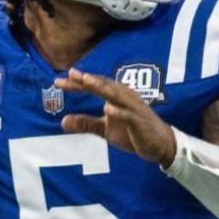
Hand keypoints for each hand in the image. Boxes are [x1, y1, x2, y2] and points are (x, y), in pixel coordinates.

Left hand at [57, 70, 177, 164]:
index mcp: (115, 97)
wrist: (160, 144)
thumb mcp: (105, 130)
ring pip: (116, 95)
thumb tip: (62, 121)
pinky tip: (107, 108)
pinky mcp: (140, 121)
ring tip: (86, 81)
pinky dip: (119, 110)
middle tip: (71, 74)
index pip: (94, 87)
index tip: (58, 82)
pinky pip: (128, 115)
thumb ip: (86, 123)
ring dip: (102, 87)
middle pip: (103, 86)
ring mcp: (133, 108)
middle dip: (87, 80)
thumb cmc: (132, 133)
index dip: (77, 84)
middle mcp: (124, 97)